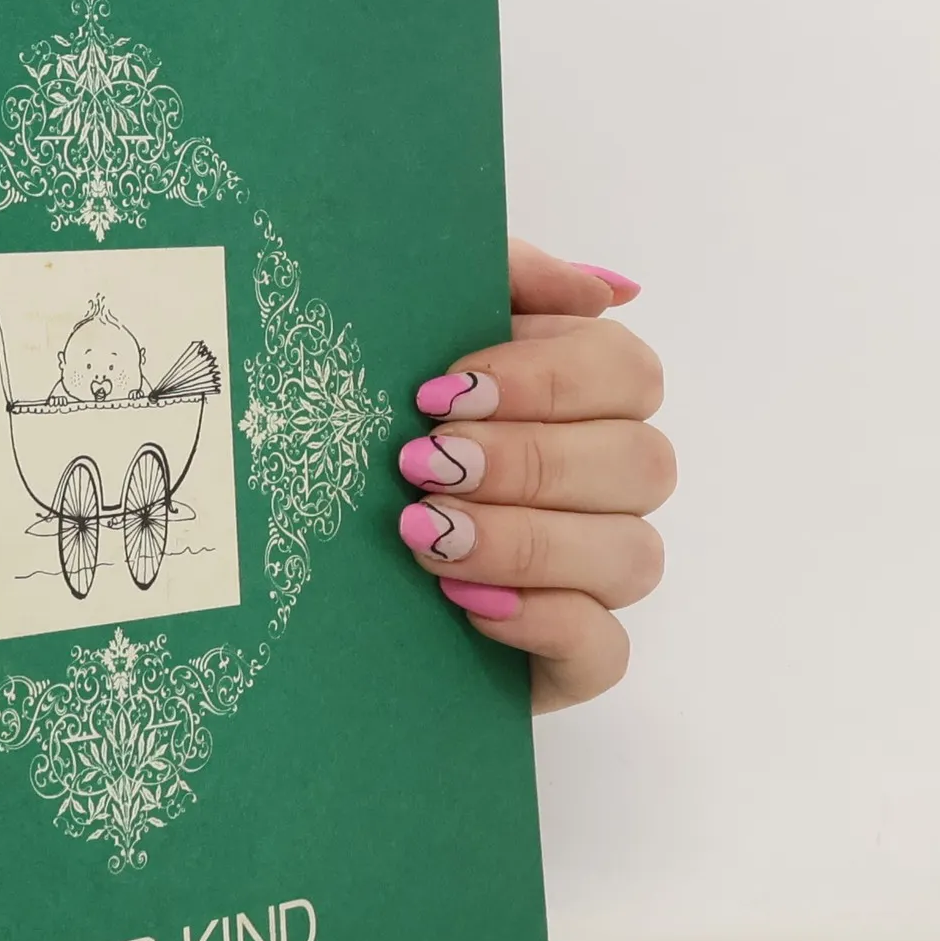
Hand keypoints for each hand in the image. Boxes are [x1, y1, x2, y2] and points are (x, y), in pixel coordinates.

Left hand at [395, 242, 672, 714]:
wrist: (298, 569)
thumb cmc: (363, 433)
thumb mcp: (408, 335)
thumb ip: (501, 280)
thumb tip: (606, 290)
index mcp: (583, 401)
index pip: (627, 372)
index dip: (548, 377)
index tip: (441, 390)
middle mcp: (607, 488)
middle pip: (641, 462)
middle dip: (528, 461)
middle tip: (421, 463)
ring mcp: (597, 579)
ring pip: (633, 556)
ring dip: (528, 540)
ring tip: (425, 533)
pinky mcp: (572, 661)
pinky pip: (605, 649)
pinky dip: (542, 621)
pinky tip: (467, 602)